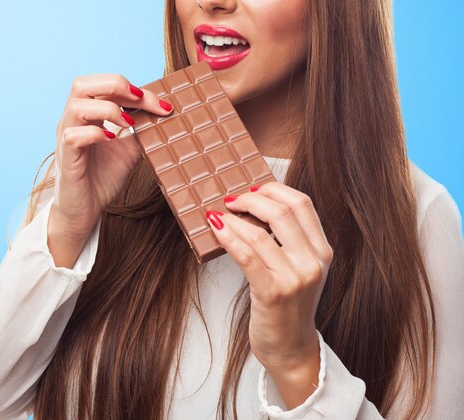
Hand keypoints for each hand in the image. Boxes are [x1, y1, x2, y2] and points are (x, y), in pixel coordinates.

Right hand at [48, 74, 172, 259]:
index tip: (160, 104)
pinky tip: (113, 139)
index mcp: (87, 113)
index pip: (103, 85)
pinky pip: (73, 136)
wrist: (86, 210)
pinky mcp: (66, 158)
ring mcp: (66, 138)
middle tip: (140, 99)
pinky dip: (95, 133)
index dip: (132, 87)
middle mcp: (72, 121)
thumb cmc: (103, 176)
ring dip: (107, 109)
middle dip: (115, 85)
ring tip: (128, 123)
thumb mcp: (129, 148)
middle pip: (82, 84)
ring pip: (76, 106)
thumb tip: (163, 111)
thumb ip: (141, 128)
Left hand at [204, 182, 332, 407]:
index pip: (302, 203)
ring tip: (218, 214)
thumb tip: (254, 203)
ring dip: (234, 218)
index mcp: (322, 251)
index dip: (273, 189)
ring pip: (261, 232)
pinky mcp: (273, 293)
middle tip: (231, 199)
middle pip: (281, 212)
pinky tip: (216, 228)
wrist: (292, 349)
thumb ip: (289, 239)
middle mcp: (313, 262)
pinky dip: (228, 236)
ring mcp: (295, 278)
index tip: (252, 188)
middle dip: (251, 198)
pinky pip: (246, 255)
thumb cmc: (289, 305)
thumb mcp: (300, 268)